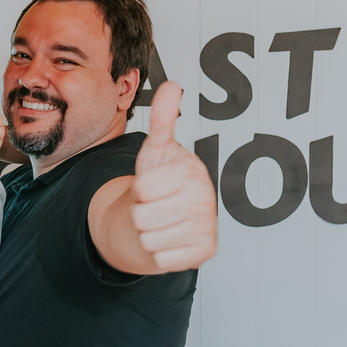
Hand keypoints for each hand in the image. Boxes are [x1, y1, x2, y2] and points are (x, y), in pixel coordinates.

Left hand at [131, 82, 217, 272]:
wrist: (171, 216)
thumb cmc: (161, 182)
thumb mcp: (157, 150)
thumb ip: (164, 120)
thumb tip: (172, 85)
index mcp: (192, 173)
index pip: (142, 190)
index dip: (140, 190)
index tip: (154, 185)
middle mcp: (205, 201)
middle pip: (142, 217)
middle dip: (141, 213)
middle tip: (157, 206)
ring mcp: (207, 229)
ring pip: (148, 240)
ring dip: (148, 233)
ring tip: (162, 221)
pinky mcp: (204, 254)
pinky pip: (160, 260)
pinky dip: (159, 253)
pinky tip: (170, 239)